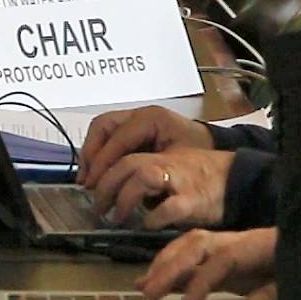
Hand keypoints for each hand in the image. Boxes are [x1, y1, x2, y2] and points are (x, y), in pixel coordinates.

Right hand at [79, 105, 212, 185]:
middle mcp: (139, 114)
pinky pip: (109, 136)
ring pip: (102, 130)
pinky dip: (100, 153)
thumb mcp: (176, 162)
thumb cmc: (199, 154)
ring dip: (92, 153)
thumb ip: (148, 170)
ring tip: (87, 178)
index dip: (102, 161)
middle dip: (91, 154)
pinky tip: (98, 173)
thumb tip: (122, 185)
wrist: (214, 148)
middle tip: (86, 180)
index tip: (93, 183)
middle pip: (102, 127)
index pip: (117, 137)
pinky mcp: (134, 129)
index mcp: (151, 119)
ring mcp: (135, 119)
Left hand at [91, 149, 233, 228]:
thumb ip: (143, 175)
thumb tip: (111, 191)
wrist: (239, 181)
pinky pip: (170, 208)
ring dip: (125, 198)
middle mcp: (168, 162)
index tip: (88, 186)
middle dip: (105, 186)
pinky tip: (149, 225)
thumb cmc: (201, 178)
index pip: (122, 151)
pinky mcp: (194, 201)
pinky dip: (155, 217)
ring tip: (117, 217)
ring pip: (144, 176)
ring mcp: (181, 180)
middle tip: (97, 207)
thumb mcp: (169, 168)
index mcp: (159, 154)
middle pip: (127, 163)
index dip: (100, 167)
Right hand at [137, 228, 277, 299]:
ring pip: (191, 245)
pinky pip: (193, 255)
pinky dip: (170, 265)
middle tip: (149, 293)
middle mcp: (239, 241)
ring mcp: (231, 245)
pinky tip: (153, 279)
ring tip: (145, 285)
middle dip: (170, 267)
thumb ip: (278, 293)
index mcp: (258, 247)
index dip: (202, 281)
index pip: (222, 259)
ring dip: (165, 263)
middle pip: (198, 245)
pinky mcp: (226, 256)